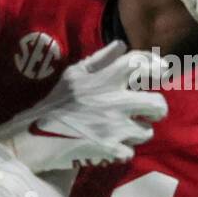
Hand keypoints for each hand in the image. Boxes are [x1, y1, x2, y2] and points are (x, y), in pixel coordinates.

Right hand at [0, 41, 166, 171]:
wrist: (34, 135)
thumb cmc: (55, 102)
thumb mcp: (74, 75)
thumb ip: (100, 59)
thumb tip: (122, 44)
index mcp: (105, 79)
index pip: (139, 63)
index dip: (156, 65)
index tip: (163, 71)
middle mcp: (114, 101)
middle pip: (157, 103)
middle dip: (158, 108)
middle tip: (151, 111)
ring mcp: (113, 127)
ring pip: (146, 131)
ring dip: (139, 132)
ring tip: (125, 131)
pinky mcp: (109, 149)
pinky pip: (129, 152)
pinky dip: (121, 151)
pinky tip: (111, 146)